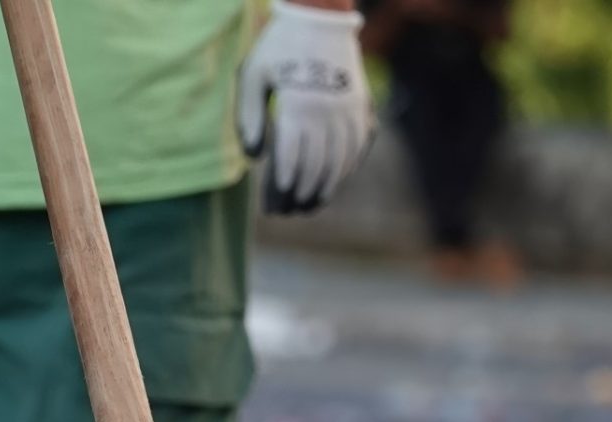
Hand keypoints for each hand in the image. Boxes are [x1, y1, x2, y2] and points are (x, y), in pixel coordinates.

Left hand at [235, 0, 375, 215]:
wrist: (320, 15)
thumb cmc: (279, 47)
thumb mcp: (252, 75)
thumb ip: (249, 117)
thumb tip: (255, 156)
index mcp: (299, 104)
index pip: (294, 155)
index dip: (286, 182)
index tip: (278, 202)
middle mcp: (328, 111)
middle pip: (318, 164)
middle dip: (303, 192)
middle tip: (290, 211)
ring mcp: (348, 108)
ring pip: (342, 159)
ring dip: (328, 186)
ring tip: (312, 204)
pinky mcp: (361, 104)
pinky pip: (359, 144)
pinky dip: (348, 165)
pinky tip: (337, 179)